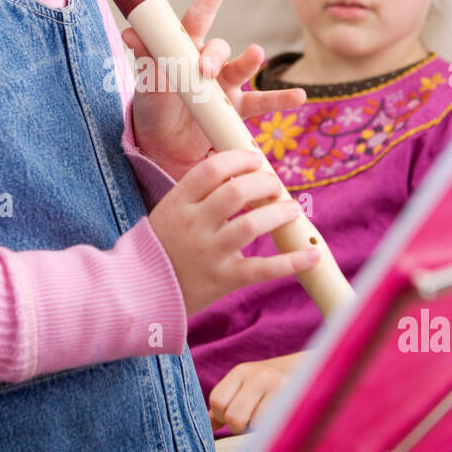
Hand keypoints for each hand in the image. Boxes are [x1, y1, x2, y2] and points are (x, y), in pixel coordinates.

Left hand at [120, 0, 307, 176]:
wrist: (163, 146)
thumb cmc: (154, 108)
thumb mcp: (148, 83)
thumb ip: (146, 58)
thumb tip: (131, 33)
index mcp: (186, 49)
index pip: (200, 14)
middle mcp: (209, 64)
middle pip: (219, 48)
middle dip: (214, 56)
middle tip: (204, 71)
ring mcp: (225, 86)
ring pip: (242, 70)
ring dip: (250, 62)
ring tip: (255, 55)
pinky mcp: (235, 110)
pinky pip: (261, 103)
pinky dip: (280, 99)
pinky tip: (299, 95)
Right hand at [148, 150, 320, 318]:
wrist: (140, 292)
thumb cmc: (161, 245)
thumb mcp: (170, 210)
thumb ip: (200, 192)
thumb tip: (243, 170)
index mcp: (178, 202)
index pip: (212, 169)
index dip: (240, 159)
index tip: (256, 159)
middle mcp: (193, 224)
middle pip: (237, 191)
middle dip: (264, 183)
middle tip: (275, 185)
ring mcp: (209, 253)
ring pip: (252, 224)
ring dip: (280, 213)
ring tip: (292, 209)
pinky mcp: (223, 279)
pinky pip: (262, 269)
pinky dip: (291, 262)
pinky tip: (311, 255)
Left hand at [208, 349, 311, 433]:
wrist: (318, 372)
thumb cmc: (275, 387)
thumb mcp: (247, 386)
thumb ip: (227, 403)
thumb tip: (206, 425)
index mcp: (242, 371)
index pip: (216, 401)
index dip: (223, 416)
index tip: (238, 414)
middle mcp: (258, 375)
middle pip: (232, 417)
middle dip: (239, 426)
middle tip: (254, 420)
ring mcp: (278, 387)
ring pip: (252, 425)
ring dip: (258, 430)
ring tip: (271, 418)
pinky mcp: (295, 401)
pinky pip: (272, 428)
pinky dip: (273, 431)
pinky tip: (282, 422)